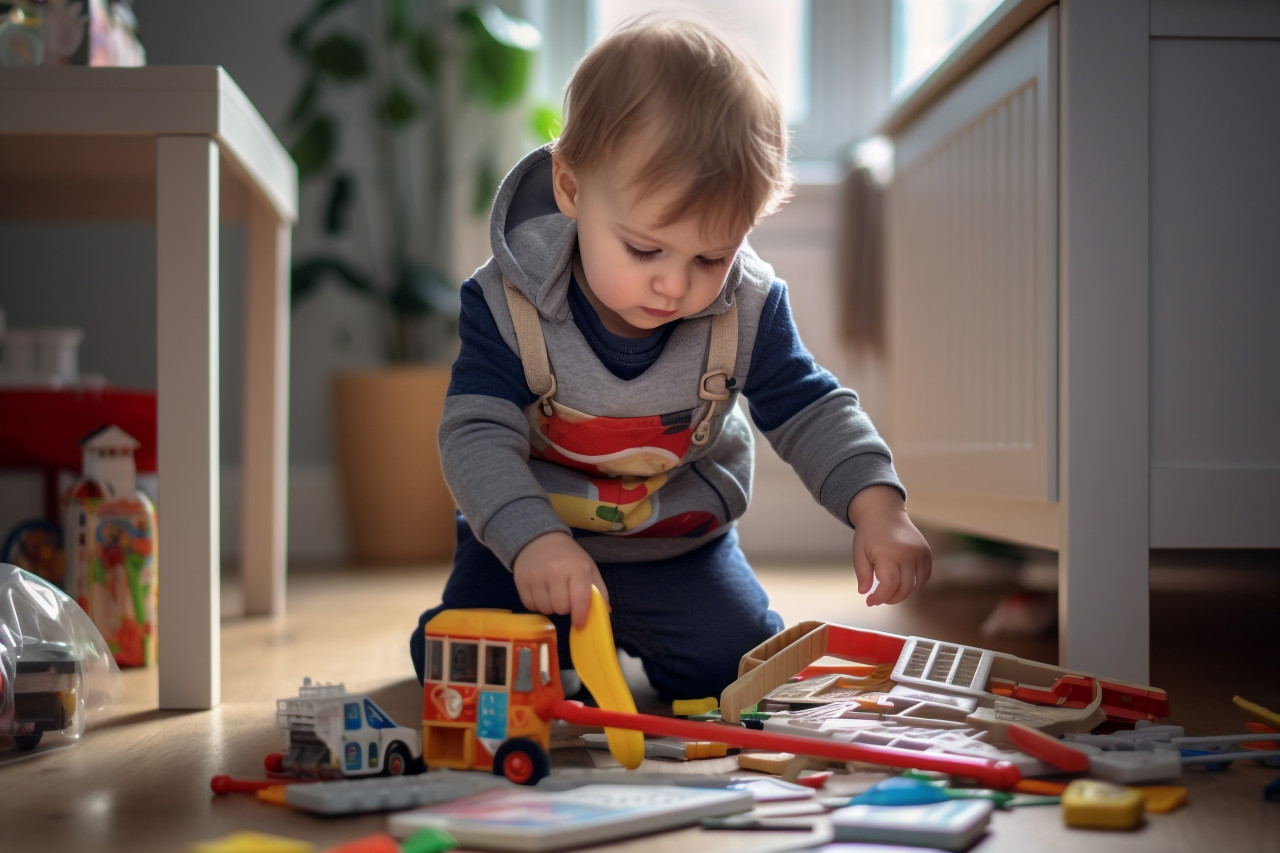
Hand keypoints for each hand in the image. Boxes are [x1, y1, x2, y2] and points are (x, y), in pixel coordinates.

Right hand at [512, 531, 608, 626]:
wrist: (540, 540)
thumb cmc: (569, 557)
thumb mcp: (588, 568)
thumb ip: (599, 591)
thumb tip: (605, 612)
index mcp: (578, 568)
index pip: (580, 600)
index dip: (580, 616)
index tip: (580, 624)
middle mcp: (556, 571)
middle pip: (561, 608)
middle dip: (565, 608)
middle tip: (565, 596)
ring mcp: (537, 576)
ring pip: (546, 609)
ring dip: (551, 607)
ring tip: (552, 593)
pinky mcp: (521, 581)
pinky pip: (530, 606)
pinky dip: (537, 604)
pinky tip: (541, 592)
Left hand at [847, 485, 932, 605]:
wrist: (883, 511)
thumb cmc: (868, 532)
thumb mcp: (859, 553)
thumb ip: (863, 574)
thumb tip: (864, 593)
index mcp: (888, 554)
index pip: (889, 586)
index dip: (879, 598)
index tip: (870, 602)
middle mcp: (907, 554)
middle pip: (904, 588)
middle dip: (890, 598)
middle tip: (879, 598)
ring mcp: (920, 553)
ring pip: (916, 585)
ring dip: (903, 593)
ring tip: (889, 590)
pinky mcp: (926, 552)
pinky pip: (925, 576)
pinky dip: (915, 583)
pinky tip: (902, 582)